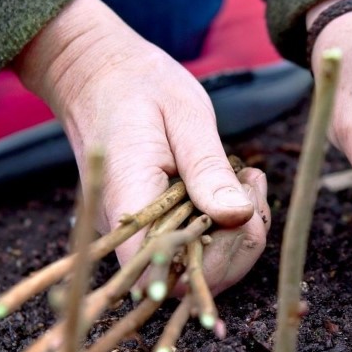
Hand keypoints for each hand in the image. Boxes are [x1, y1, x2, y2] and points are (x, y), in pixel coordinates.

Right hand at [14, 0, 269, 294]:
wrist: (97, 73)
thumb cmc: (139, 86)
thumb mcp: (184, 116)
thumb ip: (208, 169)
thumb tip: (238, 216)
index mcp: (128, 201)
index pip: (164, 272)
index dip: (214, 265)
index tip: (246, 216)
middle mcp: (128, 229)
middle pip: (189, 278)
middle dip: (240, 244)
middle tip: (255, 187)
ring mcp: (140, 229)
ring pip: (197, 266)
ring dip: (239, 233)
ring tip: (251, 181)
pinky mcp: (153, 222)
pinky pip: (194, 244)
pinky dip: (227, 224)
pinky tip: (240, 185)